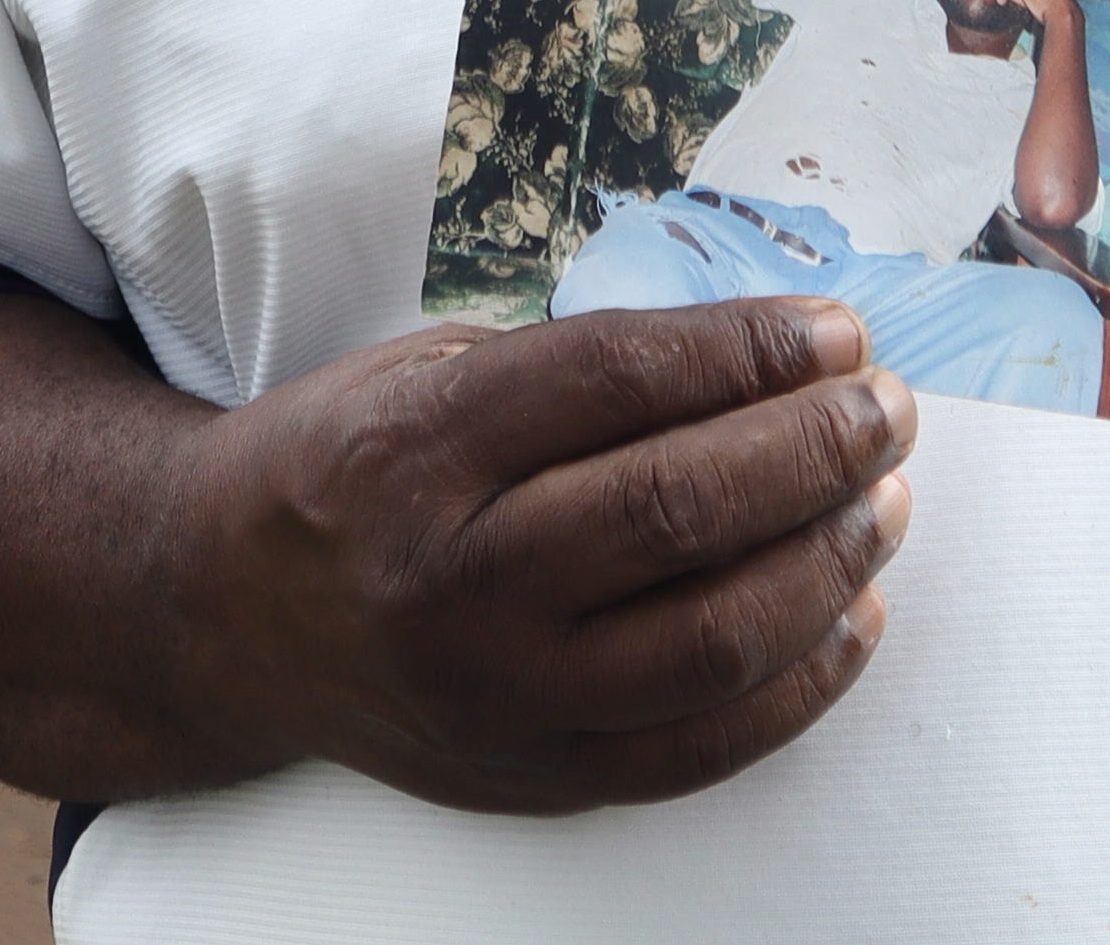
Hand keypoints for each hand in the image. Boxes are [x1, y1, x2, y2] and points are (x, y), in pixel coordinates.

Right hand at [155, 295, 916, 814]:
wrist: (224, 618)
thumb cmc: (348, 470)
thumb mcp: (429, 374)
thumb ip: (584, 372)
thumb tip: (776, 353)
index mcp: (418, 448)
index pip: (619, 381)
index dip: (748, 349)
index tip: (836, 329)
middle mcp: (454, 580)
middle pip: (677, 509)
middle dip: (812, 448)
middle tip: (884, 409)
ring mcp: (497, 697)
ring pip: (710, 638)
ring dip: (829, 562)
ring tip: (883, 501)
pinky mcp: (536, 779)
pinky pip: (704, 746)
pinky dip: (801, 681)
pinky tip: (851, 613)